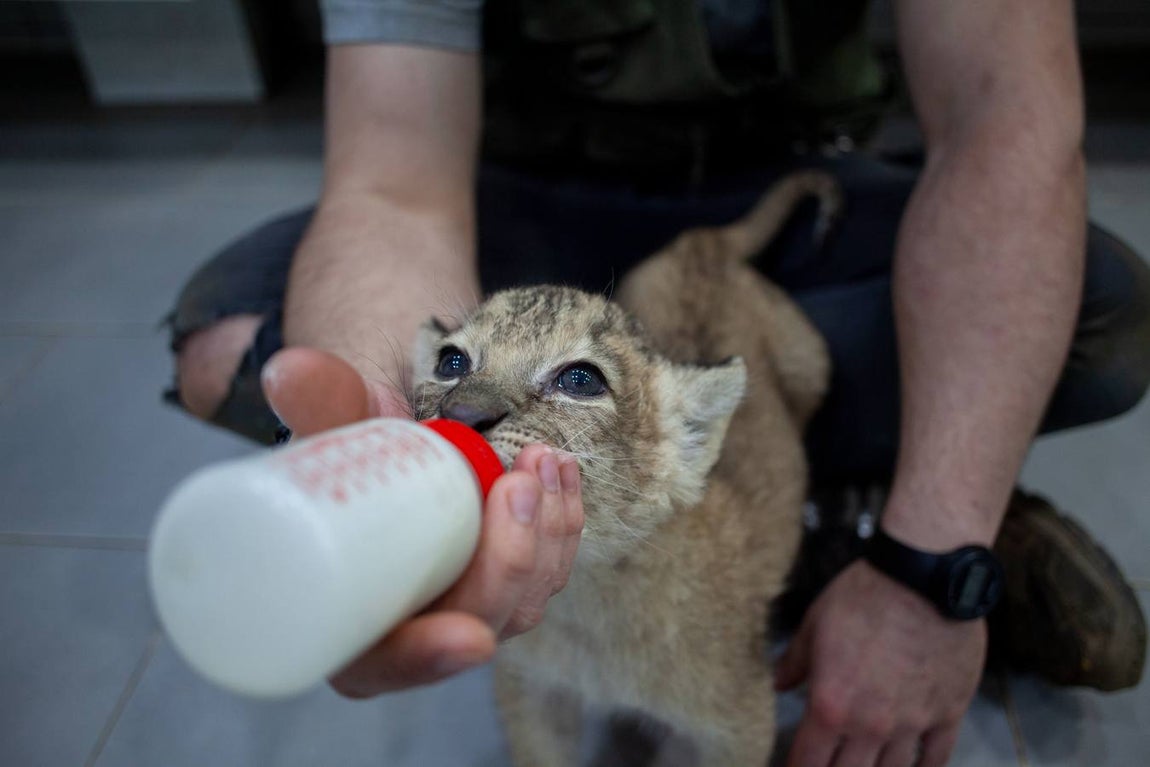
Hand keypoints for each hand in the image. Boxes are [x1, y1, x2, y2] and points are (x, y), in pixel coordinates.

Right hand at [262, 347, 584, 696]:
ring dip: (547, 533)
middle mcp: (412, 633)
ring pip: (523, 600)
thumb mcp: (327, 435)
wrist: (384, 452)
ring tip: (543, 461)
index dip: (428, 657)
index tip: (469, 637)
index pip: (388, 662)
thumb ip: (316, 406)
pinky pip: (547, 571)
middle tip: (518, 484)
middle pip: (474, 623)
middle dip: (511, 561)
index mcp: (349, 626)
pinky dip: (562, 523)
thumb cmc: (344, 460)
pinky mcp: (505, 585)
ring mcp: (466, 611)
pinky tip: (561, 474)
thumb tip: (290, 370)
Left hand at [776, 560, 985, 766]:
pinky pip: (937, 756)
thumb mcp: (815, 624)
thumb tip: (780, 683)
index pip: (808, 761)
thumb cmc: (863, 596)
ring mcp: (913, 723)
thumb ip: (797, 661)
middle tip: (830, 764)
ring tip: (867, 766)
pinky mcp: (949, 712)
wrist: (923, 578)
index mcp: (831, 706)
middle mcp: (870, 725)